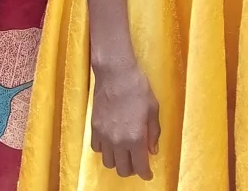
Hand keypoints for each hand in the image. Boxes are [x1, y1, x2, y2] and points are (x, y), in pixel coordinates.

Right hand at [89, 60, 159, 179]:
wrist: (115, 73)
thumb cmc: (138, 88)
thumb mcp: (153, 109)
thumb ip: (153, 133)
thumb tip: (152, 150)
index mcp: (135, 138)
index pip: (140, 167)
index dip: (145, 174)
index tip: (148, 174)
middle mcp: (118, 141)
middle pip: (122, 169)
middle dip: (132, 170)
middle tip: (138, 162)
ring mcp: (104, 136)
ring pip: (108, 163)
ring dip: (118, 161)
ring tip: (125, 153)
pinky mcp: (94, 128)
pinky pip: (97, 149)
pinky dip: (105, 150)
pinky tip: (112, 142)